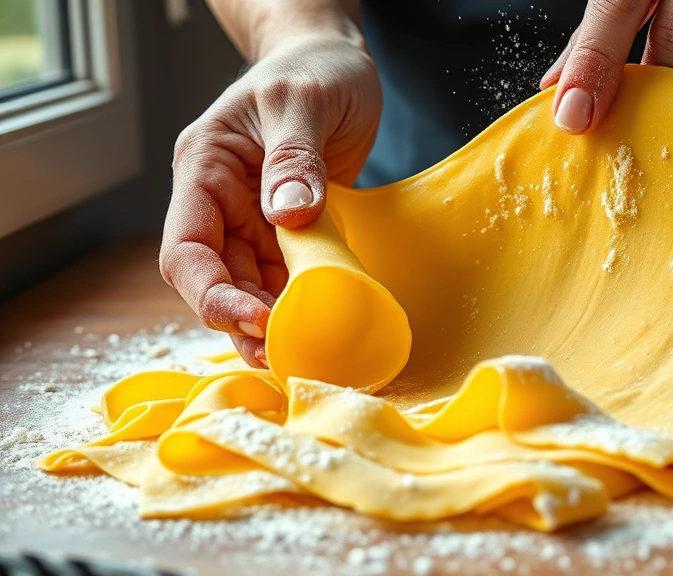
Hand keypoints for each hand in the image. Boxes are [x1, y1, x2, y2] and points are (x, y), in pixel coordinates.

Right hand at [159, 34, 381, 366]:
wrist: (337, 63)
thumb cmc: (313, 70)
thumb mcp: (303, 102)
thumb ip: (294, 158)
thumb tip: (288, 216)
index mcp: (205, 170)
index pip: (186, 248)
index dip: (212, 293)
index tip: (257, 319)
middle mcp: (221, 204)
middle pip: (215, 282)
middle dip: (244, 323)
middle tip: (289, 354)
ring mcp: (254, 222)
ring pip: (250, 289)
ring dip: (272, 324)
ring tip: (304, 354)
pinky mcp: (289, 233)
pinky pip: (285, 280)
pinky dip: (298, 306)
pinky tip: (319, 327)